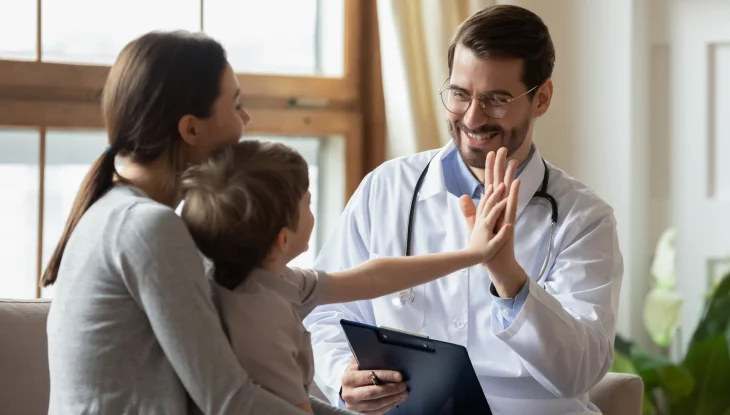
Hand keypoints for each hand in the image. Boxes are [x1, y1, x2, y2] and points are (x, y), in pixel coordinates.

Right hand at [340, 358, 407, 413]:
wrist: (345, 388)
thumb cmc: (354, 373)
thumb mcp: (355, 362)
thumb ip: (362, 353)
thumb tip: (368, 336)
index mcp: (348, 378)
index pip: (369, 376)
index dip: (385, 376)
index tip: (399, 376)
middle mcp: (349, 393)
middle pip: (373, 393)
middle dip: (391, 389)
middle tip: (404, 385)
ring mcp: (354, 406)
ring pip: (377, 404)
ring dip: (393, 398)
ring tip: (404, 393)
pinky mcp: (359, 414)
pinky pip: (377, 411)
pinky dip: (389, 406)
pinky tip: (397, 400)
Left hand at [461, 147, 525, 296]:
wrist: (497, 264)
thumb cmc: (488, 247)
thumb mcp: (475, 225)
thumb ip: (470, 211)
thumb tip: (464, 196)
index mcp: (492, 208)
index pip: (490, 184)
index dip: (489, 170)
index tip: (490, 153)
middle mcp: (501, 209)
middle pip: (500, 183)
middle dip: (500, 166)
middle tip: (503, 148)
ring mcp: (506, 215)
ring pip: (509, 191)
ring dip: (510, 175)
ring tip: (513, 159)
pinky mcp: (509, 222)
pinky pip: (512, 206)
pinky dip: (514, 194)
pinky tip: (516, 182)